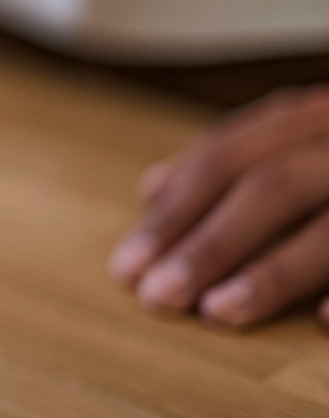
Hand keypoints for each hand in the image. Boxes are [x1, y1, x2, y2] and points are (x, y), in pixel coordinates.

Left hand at [111, 84, 328, 327]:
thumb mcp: (303, 137)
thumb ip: (238, 158)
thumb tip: (152, 186)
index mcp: (314, 116)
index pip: (228, 159)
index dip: (175, 211)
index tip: (128, 263)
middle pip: (271, 186)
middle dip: (208, 245)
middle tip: (155, 297)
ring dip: (272, 270)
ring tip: (218, 311)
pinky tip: (326, 320)